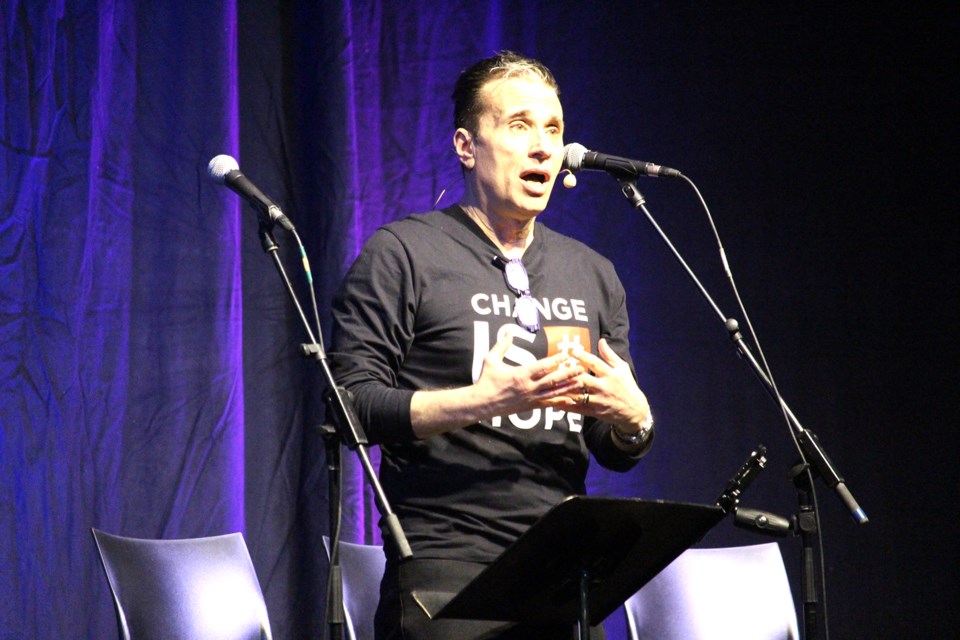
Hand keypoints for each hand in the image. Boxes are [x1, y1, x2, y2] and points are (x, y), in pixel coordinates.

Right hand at [410, 332, 584, 437]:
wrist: (481, 404)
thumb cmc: (485, 380)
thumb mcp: (491, 360)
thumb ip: (501, 346)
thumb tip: (508, 332)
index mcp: (520, 375)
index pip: (542, 366)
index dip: (556, 360)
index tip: (567, 354)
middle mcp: (528, 387)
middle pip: (553, 380)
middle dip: (569, 373)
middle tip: (582, 367)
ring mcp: (531, 398)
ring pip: (554, 392)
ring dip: (569, 386)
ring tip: (581, 381)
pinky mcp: (530, 406)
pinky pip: (549, 403)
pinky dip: (561, 401)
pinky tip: (571, 399)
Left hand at [550, 338, 650, 431]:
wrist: (634, 411)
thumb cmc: (627, 386)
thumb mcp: (622, 368)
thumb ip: (610, 355)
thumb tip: (601, 340)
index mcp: (610, 374)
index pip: (595, 363)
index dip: (583, 357)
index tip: (571, 351)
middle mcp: (604, 387)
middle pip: (584, 380)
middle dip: (569, 374)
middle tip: (556, 368)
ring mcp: (599, 401)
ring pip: (578, 395)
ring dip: (565, 390)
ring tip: (552, 384)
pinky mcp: (595, 412)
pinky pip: (578, 409)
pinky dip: (567, 406)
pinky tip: (555, 402)